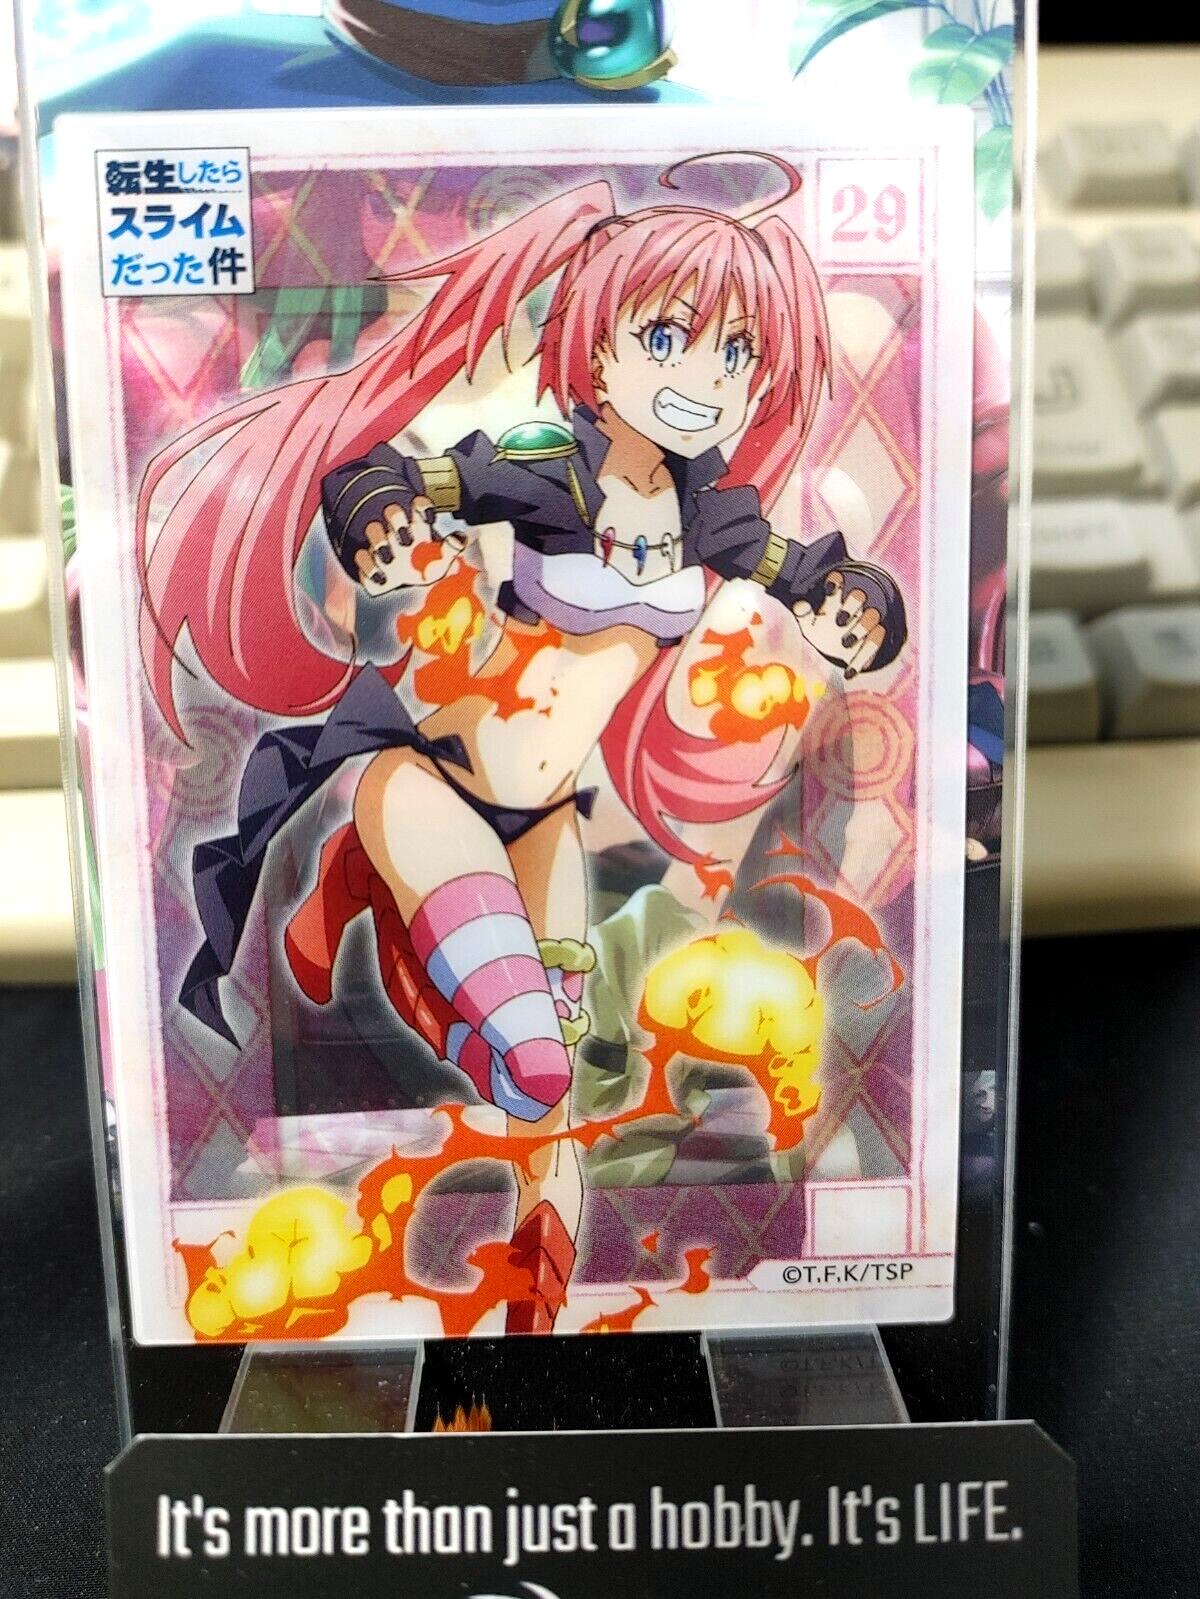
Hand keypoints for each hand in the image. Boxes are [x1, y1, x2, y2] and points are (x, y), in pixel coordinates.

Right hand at [352, 497, 466, 594]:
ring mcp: (378, 541)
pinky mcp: (365, 558)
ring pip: (373, 529)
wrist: (402, 585)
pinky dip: (369, 565)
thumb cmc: (423, 567)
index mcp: (417, 526)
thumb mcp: (441, 561)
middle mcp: (396, 529)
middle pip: (394, 512)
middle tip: (406, 541)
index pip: (419, 506)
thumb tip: (460, 538)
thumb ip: (451, 549)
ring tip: (389, 559)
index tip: (427, 517)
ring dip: (380, 542)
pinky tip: (381, 577)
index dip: (422, 507)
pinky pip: (361, 556)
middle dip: (397, 521)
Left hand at [794, 570, 886, 677]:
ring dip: (860, 629)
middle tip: (839, 621)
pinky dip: (862, 659)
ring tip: (845, 643)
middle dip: (850, 606)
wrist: (839, 647)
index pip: (838, 581)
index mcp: (837, 597)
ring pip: (871, 616)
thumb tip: (799, 606)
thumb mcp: (810, 623)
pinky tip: (849, 672)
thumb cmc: (823, 629)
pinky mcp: (875, 637)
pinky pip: (875, 643)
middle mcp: (854, 605)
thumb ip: (804, 614)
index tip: (829, 590)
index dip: (835, 582)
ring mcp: (867, 620)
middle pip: (858, 596)